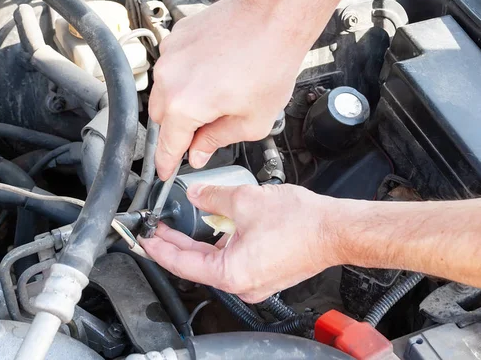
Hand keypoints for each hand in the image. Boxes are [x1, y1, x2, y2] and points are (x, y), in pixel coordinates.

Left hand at [139, 183, 340, 302]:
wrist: (336, 230)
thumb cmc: (302, 224)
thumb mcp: (245, 200)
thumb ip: (212, 196)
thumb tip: (195, 194)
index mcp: (231, 273)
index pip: (181, 263)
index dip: (159, 248)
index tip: (144, 237)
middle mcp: (241, 285)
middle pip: (196, 264)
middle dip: (175, 245)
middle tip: (156, 229)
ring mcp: (254, 282)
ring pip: (214, 263)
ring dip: (197, 244)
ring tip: (179, 226)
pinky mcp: (264, 275)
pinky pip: (231, 262)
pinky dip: (218, 246)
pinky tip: (212, 229)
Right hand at [149, 0, 308, 179]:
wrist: (275, 17)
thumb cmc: (270, 64)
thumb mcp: (252, 122)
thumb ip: (217, 141)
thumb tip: (198, 153)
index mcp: (185, 106)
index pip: (167, 145)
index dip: (166, 163)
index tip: (165, 171)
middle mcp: (169, 79)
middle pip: (161, 118)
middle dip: (179, 128)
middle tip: (206, 127)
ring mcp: (169, 54)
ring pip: (164, 90)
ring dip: (182, 99)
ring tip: (217, 91)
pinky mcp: (176, 36)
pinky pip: (172, 65)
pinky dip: (186, 74)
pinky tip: (213, 70)